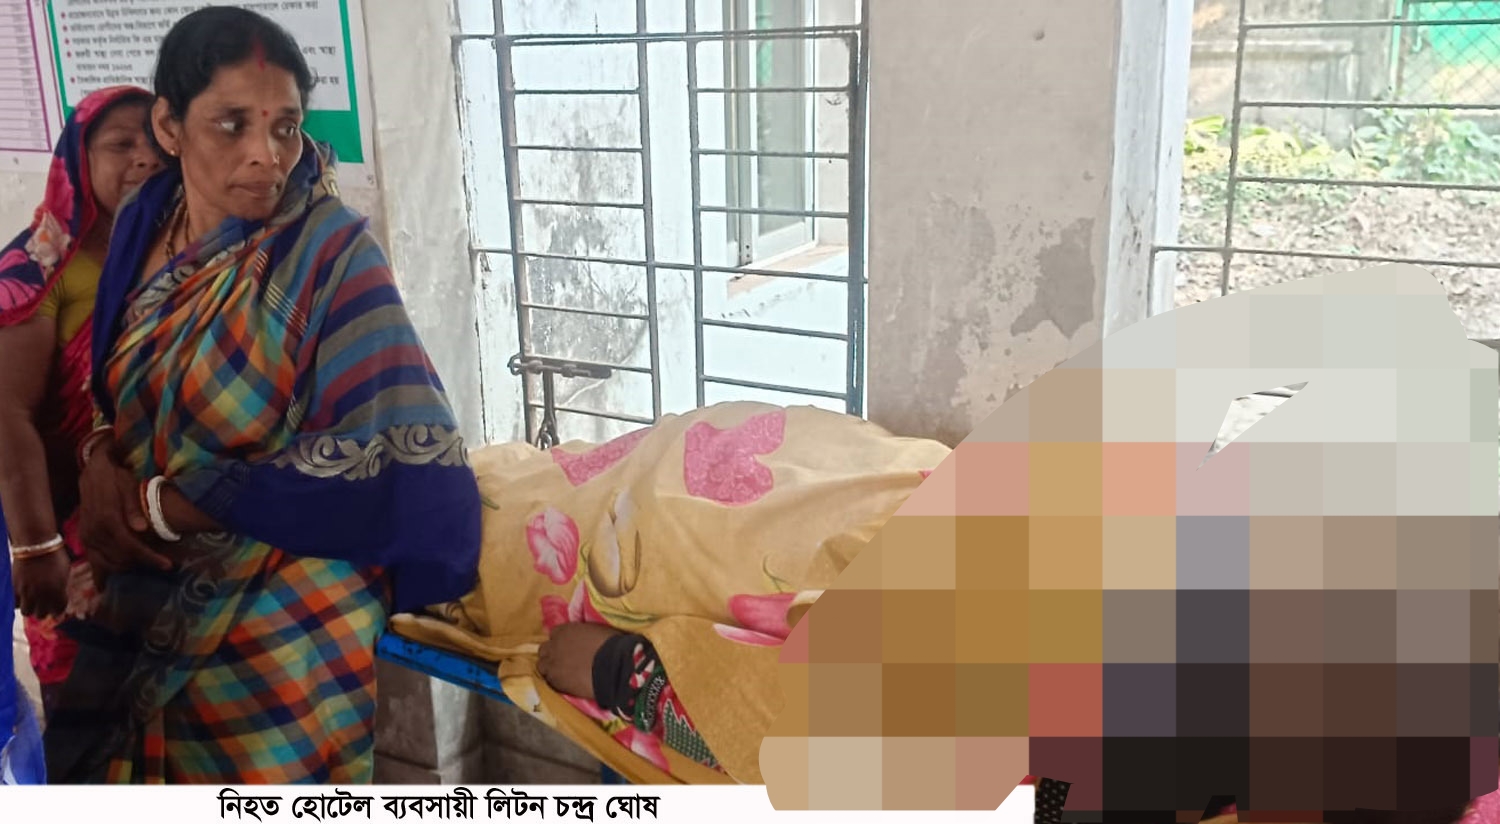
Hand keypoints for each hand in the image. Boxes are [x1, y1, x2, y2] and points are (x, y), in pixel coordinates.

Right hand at [13, 550, 68, 618]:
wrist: (36, 544)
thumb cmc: (54, 556)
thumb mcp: (65, 572)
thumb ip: (62, 587)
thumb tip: (60, 598)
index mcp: (58, 591)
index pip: (58, 610)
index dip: (58, 609)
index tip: (57, 605)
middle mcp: (42, 594)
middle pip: (41, 614)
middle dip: (44, 610)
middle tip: (45, 604)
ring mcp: (27, 592)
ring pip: (27, 612)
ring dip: (31, 608)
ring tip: (34, 601)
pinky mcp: (14, 587)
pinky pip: (15, 603)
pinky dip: (19, 602)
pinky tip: (23, 596)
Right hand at [76, 439, 171, 576]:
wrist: (93, 473)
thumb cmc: (116, 479)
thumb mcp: (129, 486)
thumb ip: (134, 508)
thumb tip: (142, 528)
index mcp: (108, 520)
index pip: (131, 547)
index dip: (150, 558)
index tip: (168, 565)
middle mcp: (95, 532)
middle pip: (122, 558)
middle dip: (143, 563)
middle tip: (161, 563)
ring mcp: (87, 538)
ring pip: (108, 563)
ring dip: (127, 567)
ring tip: (144, 566)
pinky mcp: (84, 539)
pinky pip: (92, 562)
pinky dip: (100, 574)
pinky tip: (104, 587)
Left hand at [538, 622, 622, 701]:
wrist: (613, 666)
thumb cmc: (611, 645)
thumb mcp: (596, 631)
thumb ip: (583, 634)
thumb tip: (583, 638)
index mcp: (565, 630)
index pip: (555, 633)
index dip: (562, 641)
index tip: (569, 646)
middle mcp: (554, 645)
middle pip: (544, 649)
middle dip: (552, 654)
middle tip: (564, 660)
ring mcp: (552, 664)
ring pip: (542, 666)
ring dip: (550, 668)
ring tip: (563, 674)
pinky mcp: (555, 681)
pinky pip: (548, 681)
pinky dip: (555, 681)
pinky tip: (566, 683)